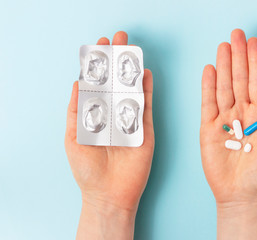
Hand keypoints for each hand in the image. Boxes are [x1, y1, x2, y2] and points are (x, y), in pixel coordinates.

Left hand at [65, 31, 153, 239]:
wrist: (110, 194)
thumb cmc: (87, 170)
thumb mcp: (73, 138)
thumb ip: (76, 111)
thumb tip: (76, 83)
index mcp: (95, 115)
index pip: (97, 84)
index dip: (98, 65)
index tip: (99, 45)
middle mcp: (113, 114)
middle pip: (116, 81)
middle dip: (116, 59)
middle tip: (118, 38)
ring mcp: (130, 120)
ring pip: (132, 89)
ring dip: (132, 69)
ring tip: (132, 49)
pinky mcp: (145, 129)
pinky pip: (147, 105)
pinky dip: (146, 89)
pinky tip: (144, 73)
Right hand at [200, 29, 256, 238]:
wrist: (240, 192)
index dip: (256, 62)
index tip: (253, 43)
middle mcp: (242, 112)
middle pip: (240, 79)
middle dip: (239, 56)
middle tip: (237, 35)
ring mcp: (224, 118)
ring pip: (223, 86)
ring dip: (223, 66)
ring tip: (223, 47)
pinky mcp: (208, 127)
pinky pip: (207, 102)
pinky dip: (208, 86)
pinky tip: (209, 71)